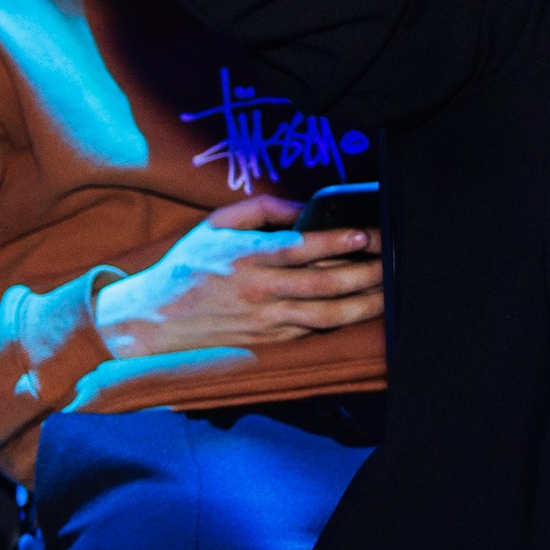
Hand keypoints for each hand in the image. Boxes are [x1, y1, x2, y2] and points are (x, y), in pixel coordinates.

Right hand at [91, 196, 382, 359]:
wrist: (154, 319)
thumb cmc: (189, 263)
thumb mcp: (219, 223)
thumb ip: (265, 209)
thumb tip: (307, 209)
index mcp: (246, 256)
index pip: (301, 249)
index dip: (338, 241)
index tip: (367, 233)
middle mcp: (259, 291)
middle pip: (324, 284)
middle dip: (366, 274)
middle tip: (395, 263)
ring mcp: (265, 320)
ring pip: (326, 315)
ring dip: (364, 304)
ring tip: (391, 292)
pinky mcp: (269, 340)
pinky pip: (313, 330)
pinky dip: (342, 320)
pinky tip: (363, 309)